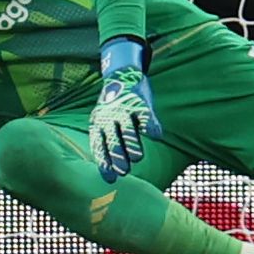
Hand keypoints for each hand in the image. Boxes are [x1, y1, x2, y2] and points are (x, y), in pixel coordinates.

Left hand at [87, 37, 159, 180]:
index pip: (99, 146)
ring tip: (137, 157)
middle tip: (124, 171)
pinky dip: (150, 126)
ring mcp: (123, 108)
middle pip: (112, 140)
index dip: (104, 163)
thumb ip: (108, 145)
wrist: (122, 74)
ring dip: (132, 144)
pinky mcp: (138, 101)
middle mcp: (108, 117)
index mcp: (98, 123)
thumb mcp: (105, 122)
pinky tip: (155, 136)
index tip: (111, 178)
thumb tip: (110, 179)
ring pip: (127, 129)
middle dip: (118, 157)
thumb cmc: (114, 109)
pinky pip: (145, 116)